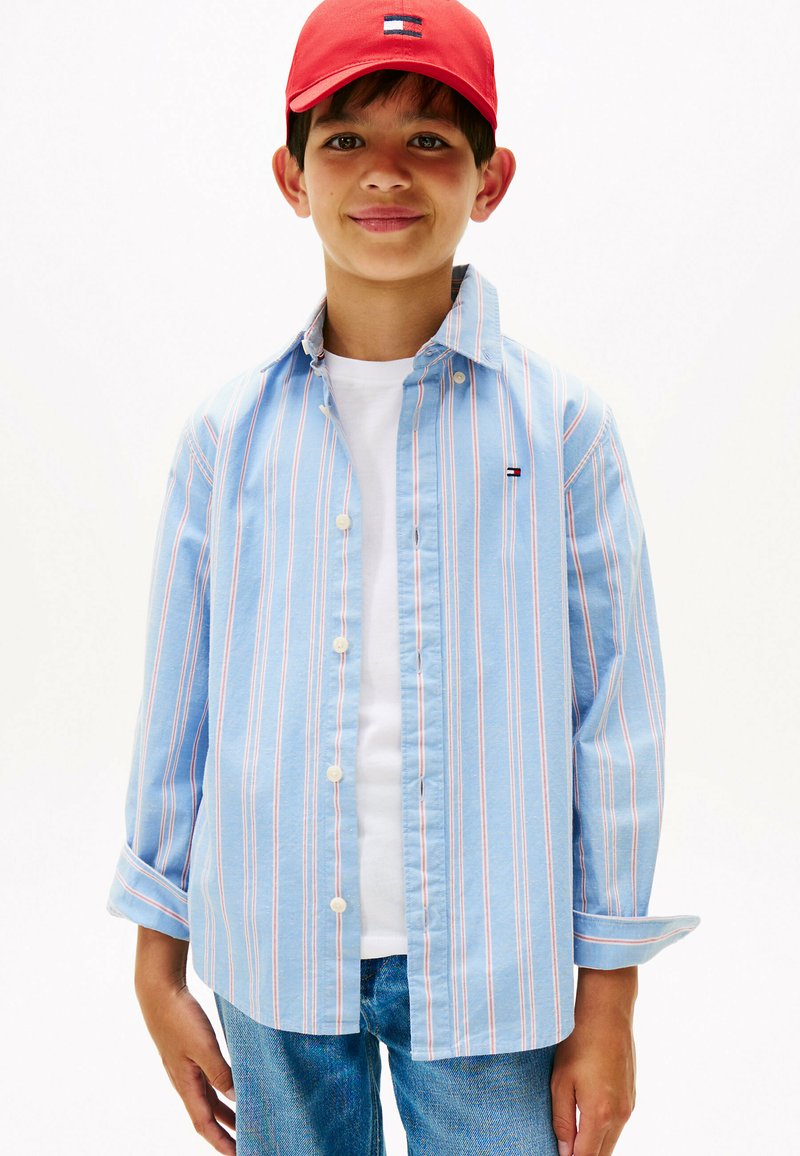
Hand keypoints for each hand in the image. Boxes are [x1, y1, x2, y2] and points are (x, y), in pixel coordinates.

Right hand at [137, 981, 236, 1153]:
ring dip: (226, 1110)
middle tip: (248, 1140)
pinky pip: (207, 1078)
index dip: (221, 1142)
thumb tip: (236, 1098)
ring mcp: (185, 1065)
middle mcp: (184, 1080)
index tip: (238, 1155)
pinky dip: (221, 1087)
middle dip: (226, 1130)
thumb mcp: (204, 1046)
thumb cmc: (180, 1017)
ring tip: (246, 1117)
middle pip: (207, 1114)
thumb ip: (220, 1073)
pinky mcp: (187, 1051)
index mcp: (186, 1084)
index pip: (204, 1124)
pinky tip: (233, 1082)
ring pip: (208, 1096)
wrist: (160, 990)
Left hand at [550, 970, 636, 1155]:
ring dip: (594, 1144)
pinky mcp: (632, 1095)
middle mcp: (619, 1115)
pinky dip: (604, 1129)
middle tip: (565, 1149)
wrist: (607, 1013)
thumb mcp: (560, 1081)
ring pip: (611, 1140)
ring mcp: (628, 1106)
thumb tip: (564, 1151)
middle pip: (602, 1154)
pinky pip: (618, 1124)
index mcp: (599, 1115)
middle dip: (584, 1155)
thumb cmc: (579, 1043)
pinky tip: (588, 1119)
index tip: (559, 1155)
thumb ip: (562, 1121)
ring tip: (574, 1137)